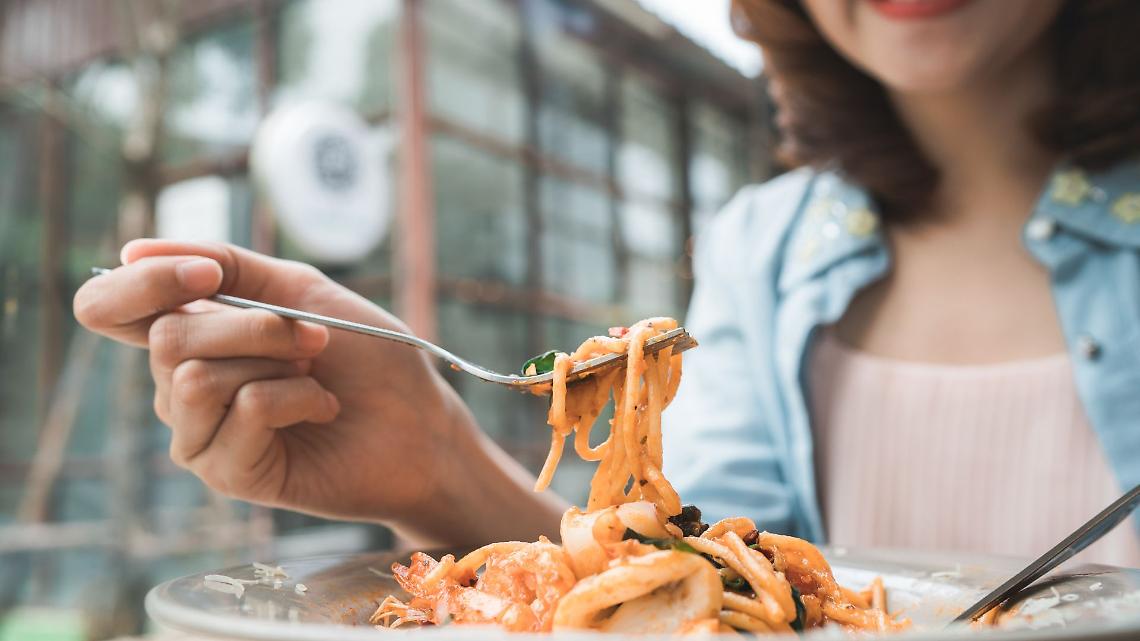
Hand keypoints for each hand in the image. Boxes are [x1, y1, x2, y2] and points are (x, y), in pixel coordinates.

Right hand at [74, 240, 470, 525]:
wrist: (420, 422)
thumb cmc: (367, 357)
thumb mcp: (299, 290)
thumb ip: (223, 264)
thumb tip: (131, 249)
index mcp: (190, 336)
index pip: (108, 308)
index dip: (142, 284)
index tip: (207, 275)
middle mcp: (180, 386)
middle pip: (166, 337)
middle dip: (253, 325)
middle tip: (314, 338)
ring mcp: (199, 435)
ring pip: (196, 377)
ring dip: (275, 360)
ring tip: (316, 375)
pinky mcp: (229, 473)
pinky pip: (242, 412)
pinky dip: (296, 398)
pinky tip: (323, 410)